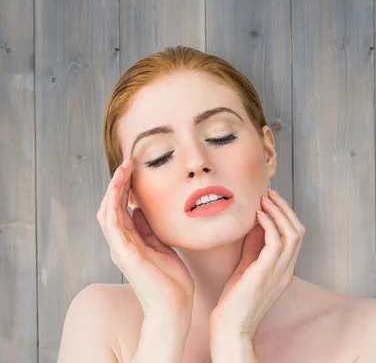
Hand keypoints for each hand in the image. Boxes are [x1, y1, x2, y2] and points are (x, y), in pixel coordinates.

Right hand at [97, 158, 194, 318]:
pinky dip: (113, 206)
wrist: (174, 306)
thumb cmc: (171, 280)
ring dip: (114, 189)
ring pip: (108, 212)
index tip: (134, 167)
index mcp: (131, 241)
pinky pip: (113, 226)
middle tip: (127, 162)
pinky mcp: (125, 255)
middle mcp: (122, 243)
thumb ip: (149, 230)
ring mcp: (121, 249)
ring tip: (123, 169)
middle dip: (118, 183)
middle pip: (112, 206)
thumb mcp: (162, 246)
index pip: (122, 208)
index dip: (125, 187)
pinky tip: (119, 190)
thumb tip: (141, 210)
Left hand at [209, 189, 305, 339]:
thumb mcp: (247, 269)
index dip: (286, 216)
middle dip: (286, 209)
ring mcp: (279, 272)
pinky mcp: (266, 272)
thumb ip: (253, 249)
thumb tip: (254, 226)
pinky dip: (270, 224)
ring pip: (293, 233)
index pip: (295, 237)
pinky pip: (276, 241)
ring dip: (279, 212)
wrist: (231, 327)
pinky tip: (257, 215)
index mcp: (285, 270)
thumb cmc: (235, 302)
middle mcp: (287, 270)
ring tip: (265, 199)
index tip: (271, 201)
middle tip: (270, 194)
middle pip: (299, 231)